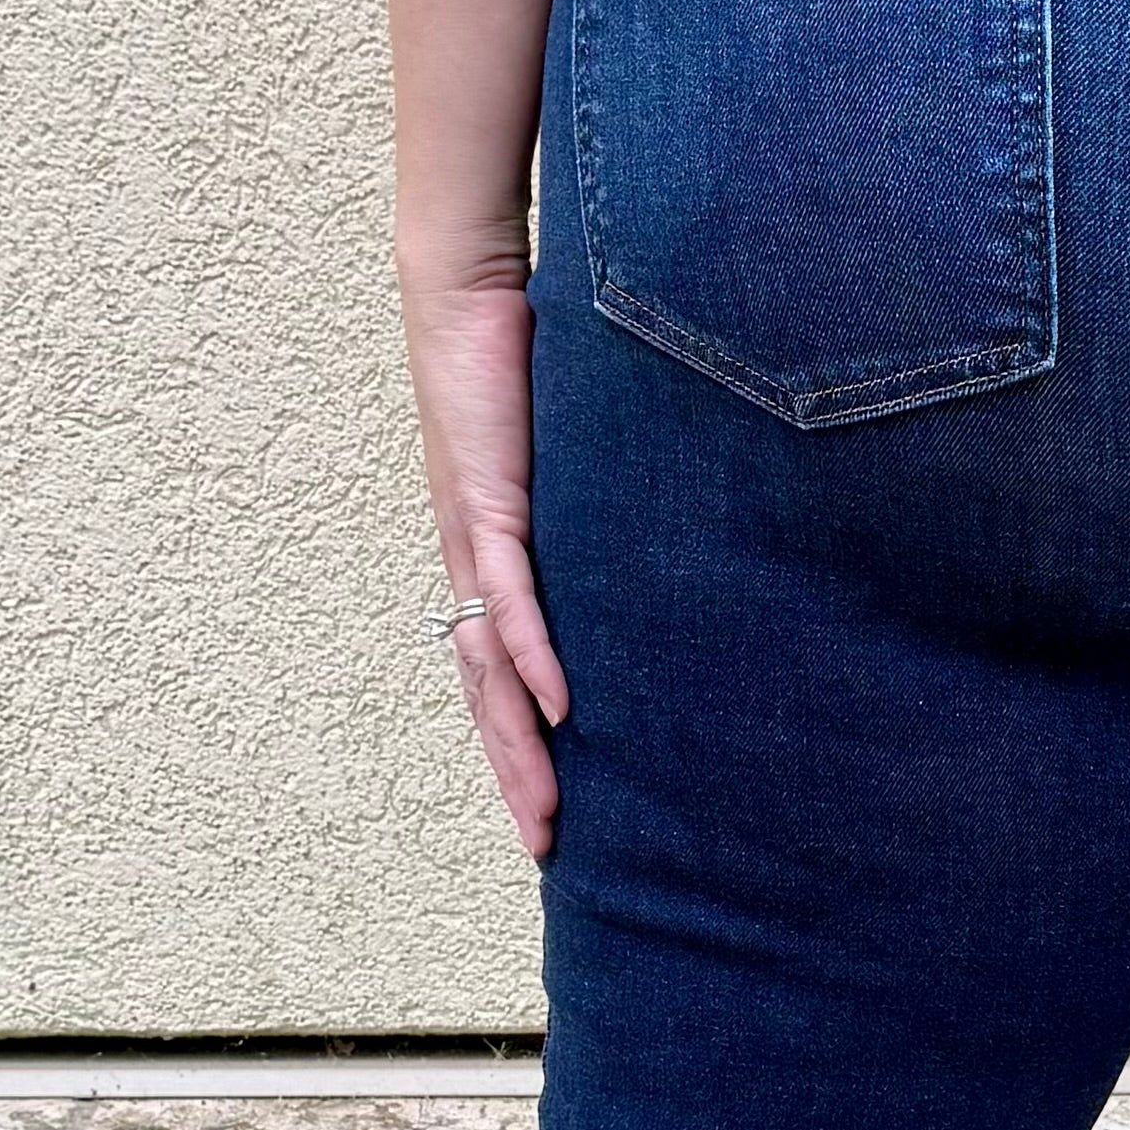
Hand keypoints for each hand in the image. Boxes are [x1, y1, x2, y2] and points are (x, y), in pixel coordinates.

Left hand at [401, 246, 573, 858]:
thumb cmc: (519, 352)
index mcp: (489, 553)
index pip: (499, 669)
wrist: (463, 282)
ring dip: (519, 745)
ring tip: (549, 810)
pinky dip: (532, 655)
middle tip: (549, 846)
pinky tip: (562, 708)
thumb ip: (606, 493)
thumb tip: (666, 522)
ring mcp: (475, 537)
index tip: (553, 804)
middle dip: (518, 774)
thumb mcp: (575, 447)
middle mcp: (472, 560)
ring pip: (491, 668)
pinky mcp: (489, 501)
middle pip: (488, 694)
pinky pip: (511, 598)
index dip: (520, 740)